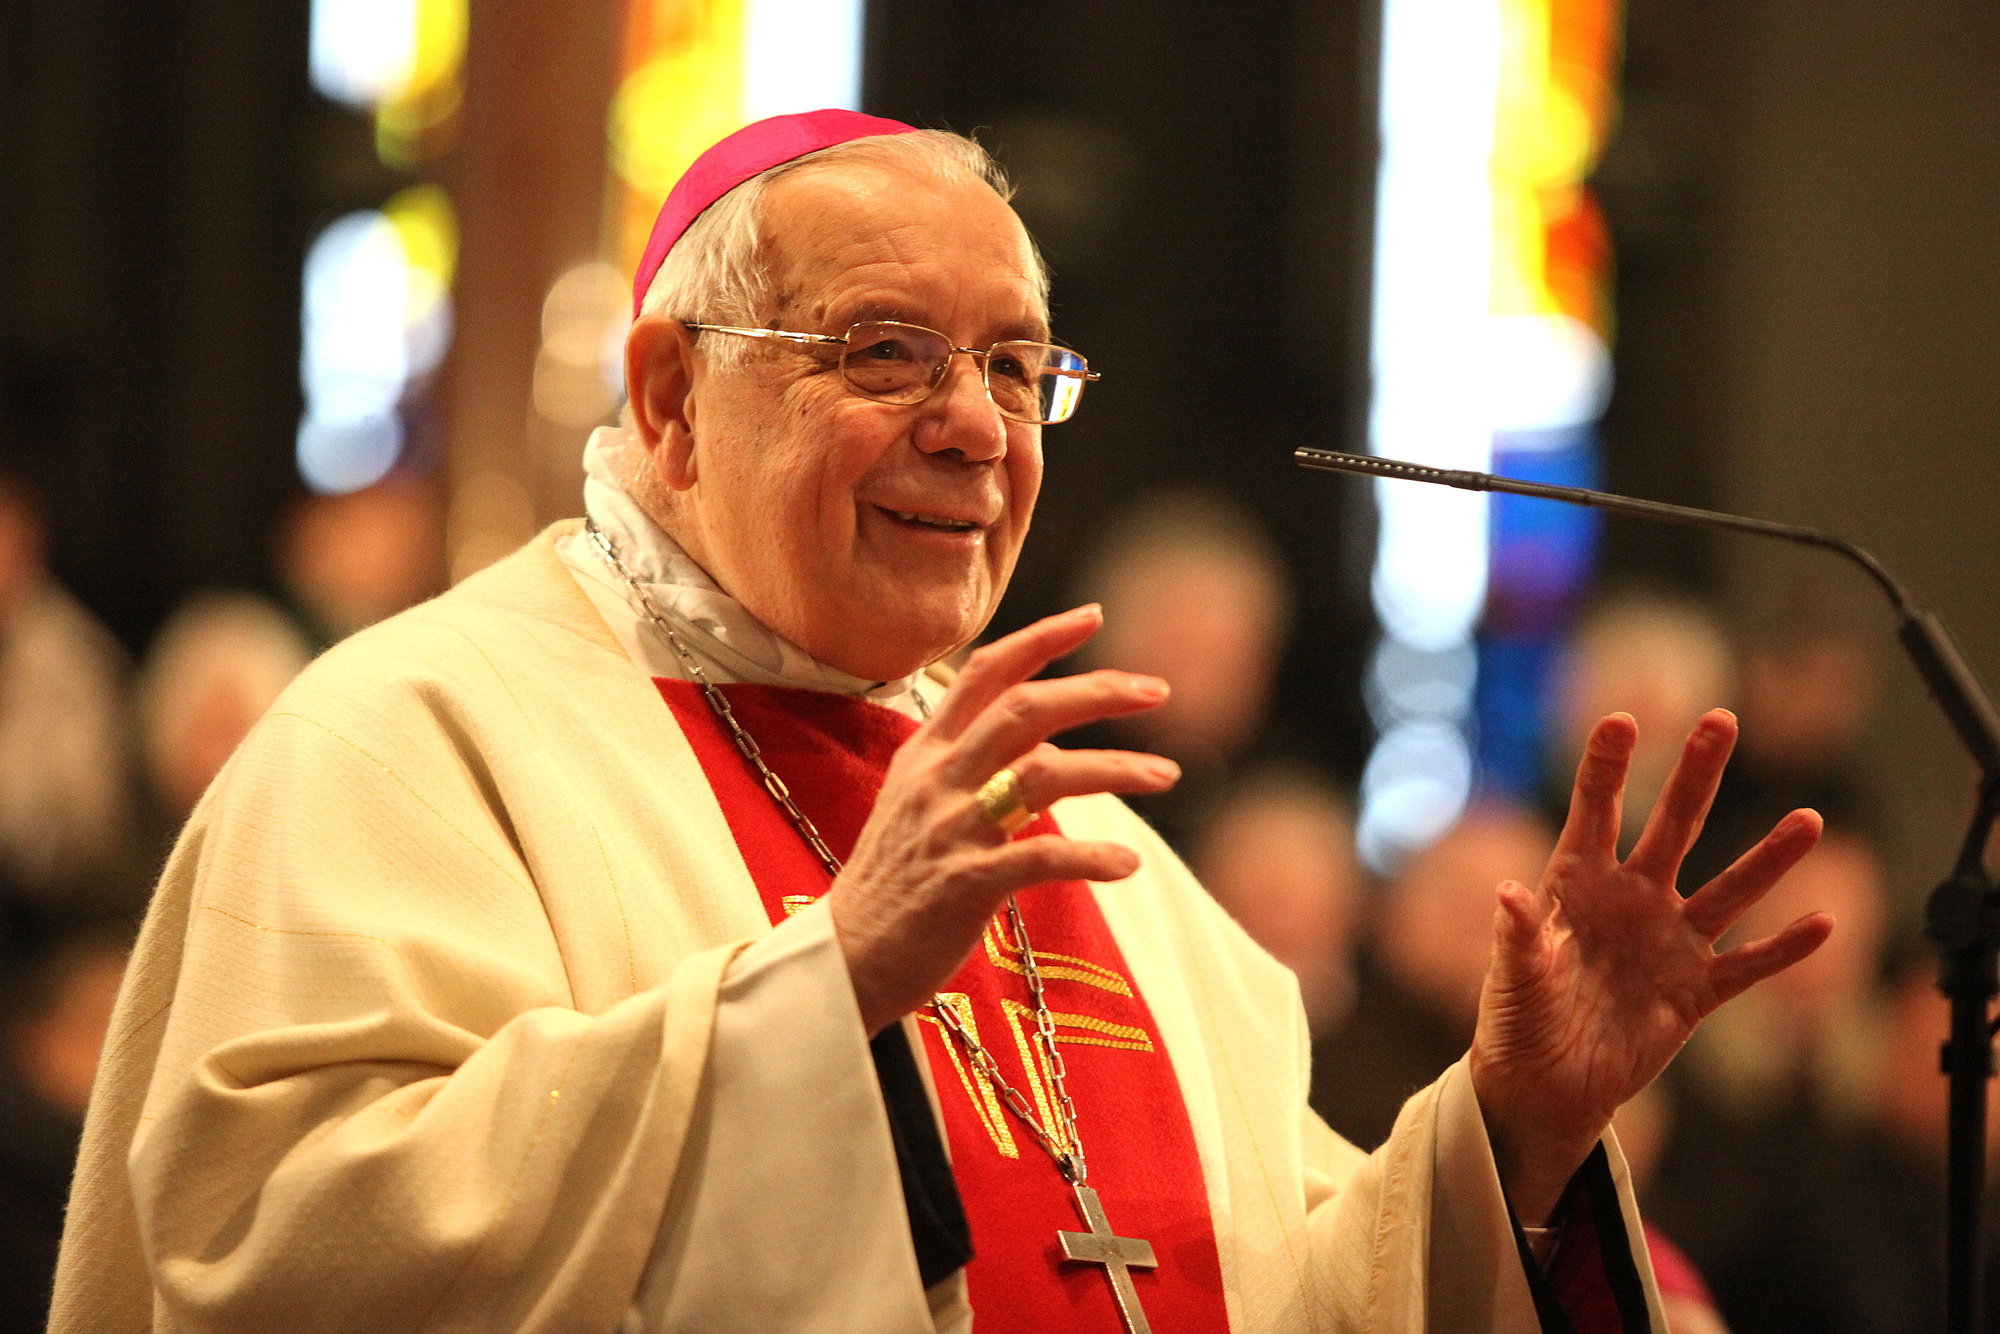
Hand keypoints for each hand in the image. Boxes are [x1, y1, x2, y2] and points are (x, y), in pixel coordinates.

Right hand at [828, 605, 1179, 1033]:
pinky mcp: (965, 884)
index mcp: (926, 753)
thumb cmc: (893, 882)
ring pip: (1045, 774)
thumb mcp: (917, 804)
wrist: (844, 958)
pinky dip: (1092, 856)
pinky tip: (1127, 862)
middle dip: (1097, 691)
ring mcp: (951, 829)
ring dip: (1115, 769)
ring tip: (1165, 774)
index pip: (985, 673)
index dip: (1041, 638)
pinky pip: (1042, 858)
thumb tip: (1044, 745)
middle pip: (1026, 709)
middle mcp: (938, 779)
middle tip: (1157, 689)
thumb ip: (971, 764)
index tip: (1093, 616)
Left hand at [1468, 709, 1832, 1223]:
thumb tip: (1508, 893)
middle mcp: (1630, 901)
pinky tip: (1822, 925)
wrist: (1544, 1086)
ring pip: (1726, 892)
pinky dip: (1783, 951)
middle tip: (1722, 721)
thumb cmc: (1516, 1023)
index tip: (1622, 720)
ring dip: (1768, 859)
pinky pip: (1747, 967)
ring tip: (1809, 821)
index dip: (1607, 767)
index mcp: (1576, 885)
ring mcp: (1667, 944)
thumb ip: (1520, 938)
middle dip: (1696, 775)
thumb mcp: (1514, 981)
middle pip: (1671, 827)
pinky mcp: (1694, 994)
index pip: (1594, 812)